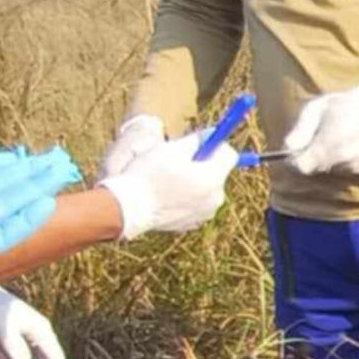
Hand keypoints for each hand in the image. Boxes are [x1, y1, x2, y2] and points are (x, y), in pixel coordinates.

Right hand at [98, 122, 236, 239]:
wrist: (129, 208)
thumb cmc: (149, 175)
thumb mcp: (172, 149)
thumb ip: (196, 141)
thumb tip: (209, 135)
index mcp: (214, 178)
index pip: (229, 154)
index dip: (216, 145)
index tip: (201, 142)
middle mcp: (215, 198)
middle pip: (217, 173)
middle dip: (203, 164)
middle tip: (179, 161)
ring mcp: (204, 213)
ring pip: (206, 189)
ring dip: (194, 181)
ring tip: (168, 179)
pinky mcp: (191, 223)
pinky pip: (195, 204)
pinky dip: (186, 197)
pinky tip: (166, 195)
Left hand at [280, 87, 358, 176]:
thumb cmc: (340, 105)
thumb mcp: (315, 109)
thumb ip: (300, 130)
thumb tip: (287, 148)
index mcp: (328, 143)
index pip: (302, 166)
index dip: (294, 160)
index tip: (294, 151)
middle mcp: (341, 157)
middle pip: (313, 168)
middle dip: (309, 157)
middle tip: (315, 138)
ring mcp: (352, 164)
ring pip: (326, 169)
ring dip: (323, 158)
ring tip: (331, 138)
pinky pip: (339, 169)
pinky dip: (336, 160)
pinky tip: (343, 144)